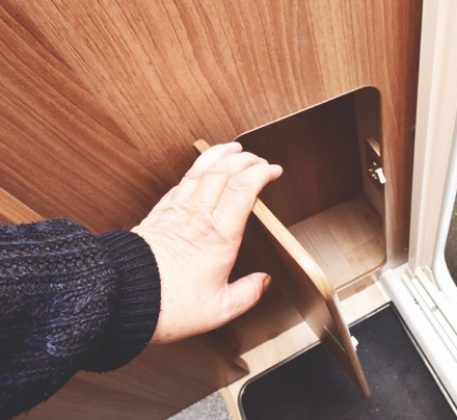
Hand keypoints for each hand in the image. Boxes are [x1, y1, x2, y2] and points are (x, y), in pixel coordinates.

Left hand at [131, 142, 282, 343]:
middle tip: (258, 160)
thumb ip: (247, 293)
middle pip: (224, 171)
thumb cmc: (168, 304)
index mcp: (220, 236)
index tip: (274, 170)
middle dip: (246, 159)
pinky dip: (195, 172)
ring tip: (232, 149)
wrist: (122, 297)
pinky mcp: (158, 214)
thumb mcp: (220, 308)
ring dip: (219, 156)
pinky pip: (180, 183)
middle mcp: (198, 217)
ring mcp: (176, 212)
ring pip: (200, 171)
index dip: (262, 173)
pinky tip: (199, 173)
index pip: (245, 188)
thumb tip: (263, 282)